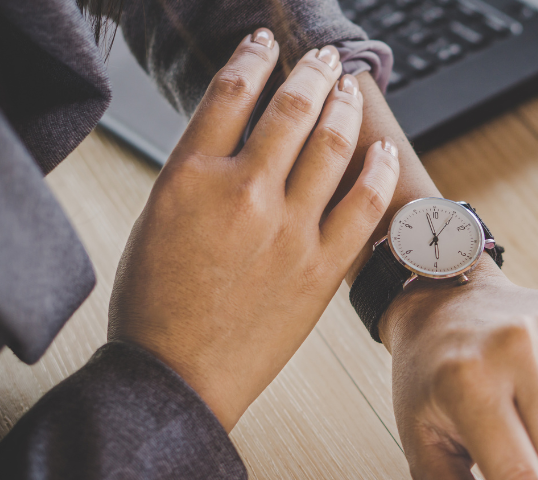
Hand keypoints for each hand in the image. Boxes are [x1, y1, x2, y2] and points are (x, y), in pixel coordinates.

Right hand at [107, 29, 399, 430]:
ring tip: (346, 88)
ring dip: (343, 107)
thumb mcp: (155, 220)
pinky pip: (363, 204)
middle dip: (308, 72)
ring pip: (331, 145)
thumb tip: (240, 139)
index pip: (230, 93)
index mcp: (189, 178)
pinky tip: (382, 150)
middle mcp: (243, 193)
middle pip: (289, 109)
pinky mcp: (322, 267)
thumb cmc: (155, 306)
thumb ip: (198, 174)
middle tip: (318, 57)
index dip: (252, 58)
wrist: (176, 377)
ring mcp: (288, 229)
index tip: (264, 45)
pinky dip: (378, 170)